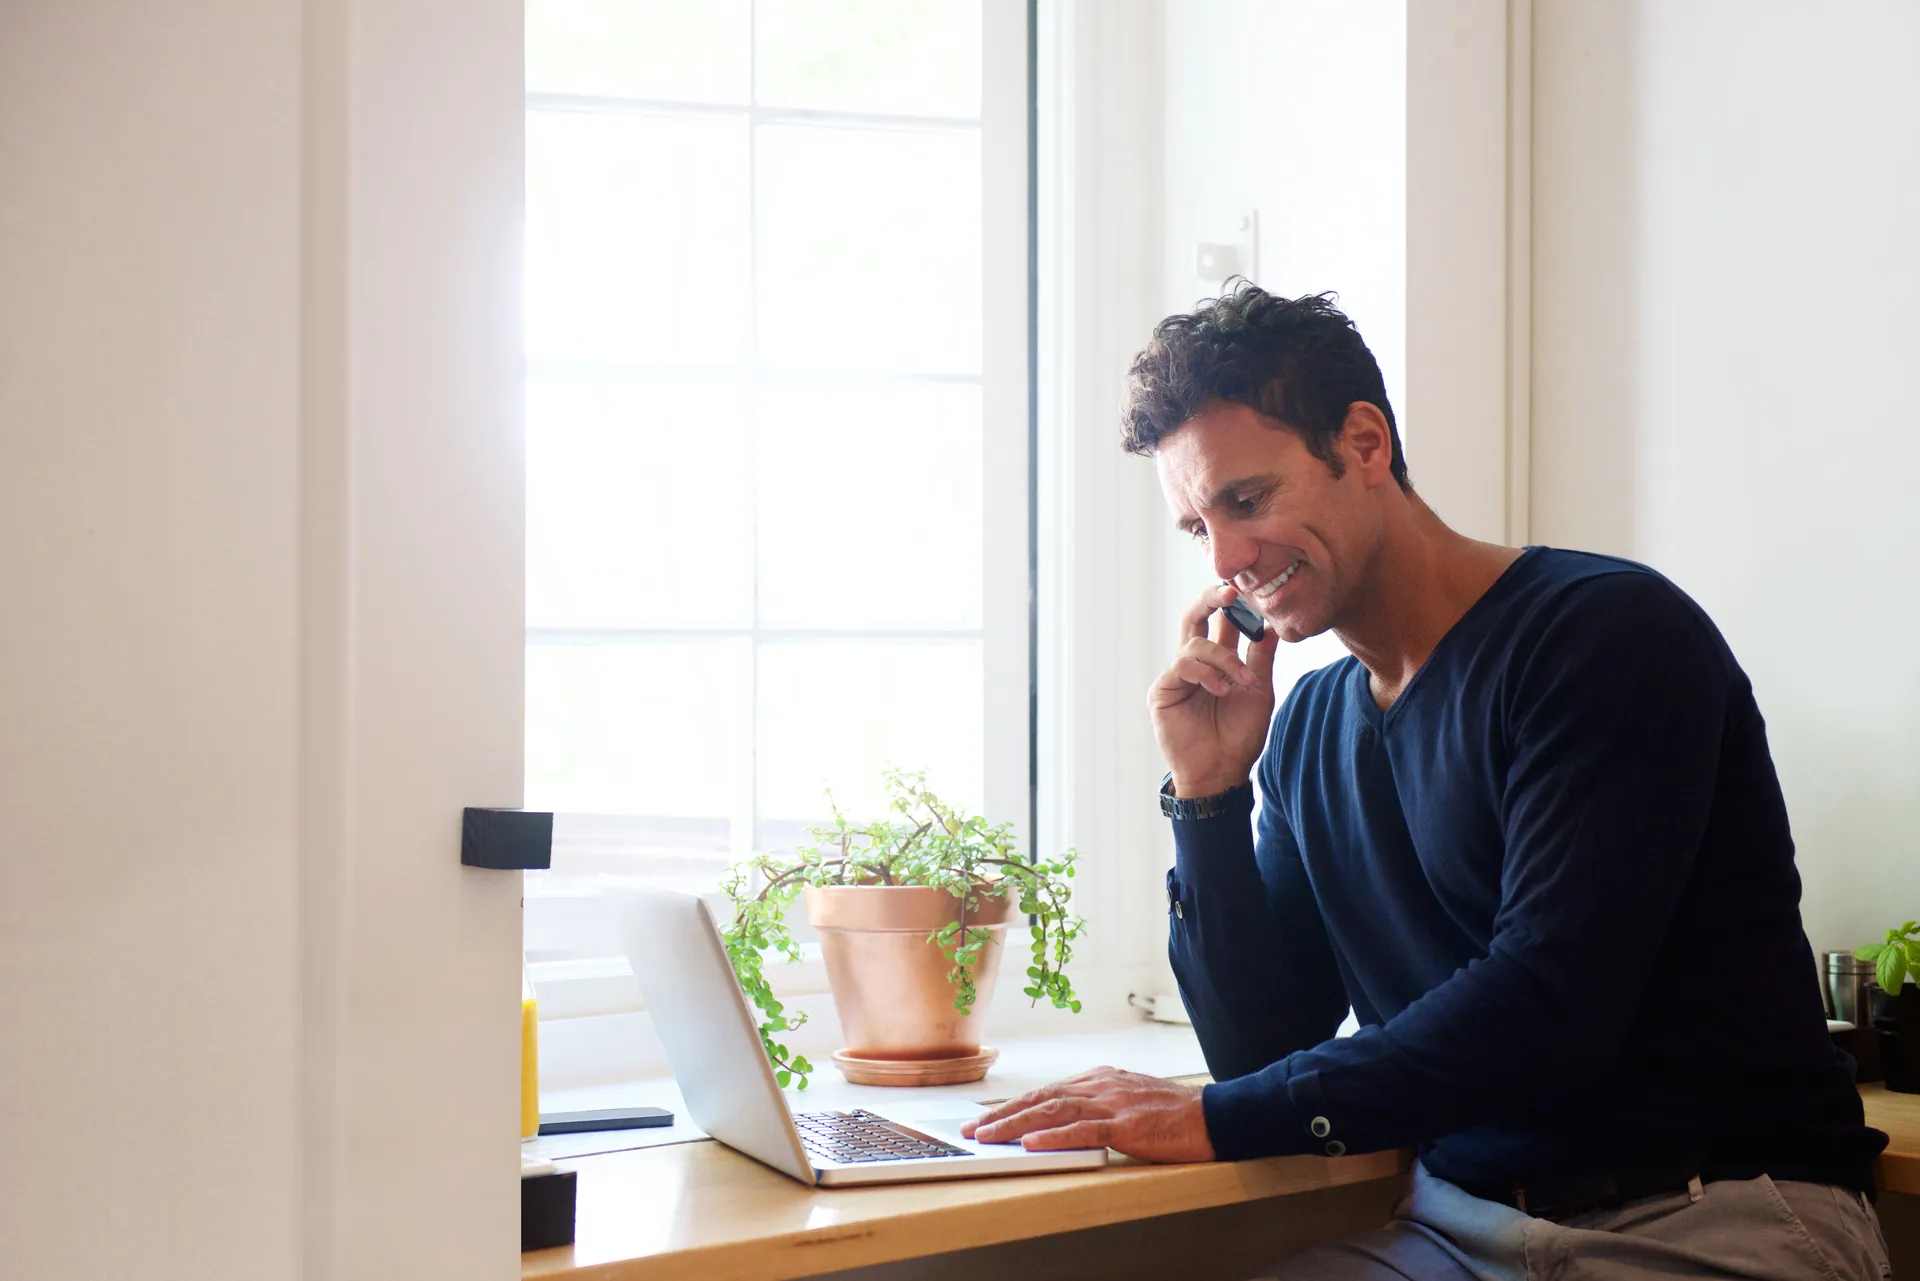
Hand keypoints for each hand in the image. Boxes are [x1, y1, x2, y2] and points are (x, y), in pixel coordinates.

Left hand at [959, 1066, 1214, 1163]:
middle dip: (1002, 1115)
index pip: (1046, 1092)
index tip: (986, 1119)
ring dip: (1016, 1125)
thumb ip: (1097, 1103)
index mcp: (1100, 1079)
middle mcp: (1101, 1086)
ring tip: (989, 1137)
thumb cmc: (1173, 1112)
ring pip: (1054, 1112)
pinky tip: (1032, 1142)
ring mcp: (1113, 1104)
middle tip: (973, 1130)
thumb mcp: (1128, 1099)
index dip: (1012, 1106)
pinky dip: (1054, 1136)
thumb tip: (1062, 1117)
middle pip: (1041, 1099)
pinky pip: (1084, 1130)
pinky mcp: (1127, 1125)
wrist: (1213, 1114)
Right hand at [1150, 585, 1278, 796]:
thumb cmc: (1239, 735)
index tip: (1245, 588)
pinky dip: (1206, 673)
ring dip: (1223, 658)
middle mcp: (1194, 663)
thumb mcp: (1259, 690)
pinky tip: (1220, 690)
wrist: (1222, 771)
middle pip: (1194, 617)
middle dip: (1210, 600)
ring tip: (1239, 681)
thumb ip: (1260, 657)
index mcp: (1217, 661)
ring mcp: (1177, 676)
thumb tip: (1271, 623)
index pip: (1220, 622)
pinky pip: (1182, 665)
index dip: (1229, 604)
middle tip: (1228, 591)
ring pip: (1194, 642)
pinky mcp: (1163, 690)